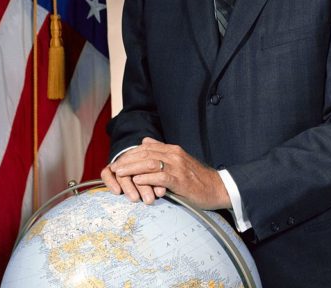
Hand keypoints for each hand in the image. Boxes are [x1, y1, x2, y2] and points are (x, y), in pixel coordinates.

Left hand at [107, 137, 231, 209]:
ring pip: (149, 162)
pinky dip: (146, 178)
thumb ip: (162, 151)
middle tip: (113, 168)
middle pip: (145, 153)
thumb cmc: (197, 178)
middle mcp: (174, 154)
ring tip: (119, 173)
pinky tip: (137, 181)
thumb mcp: (179, 161)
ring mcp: (177, 166)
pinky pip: (160, 176)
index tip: (118, 161)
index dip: (130, 154)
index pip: (146, 147)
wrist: (217, 188)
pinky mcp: (180, 180)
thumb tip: (145, 142)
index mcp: (173, 149)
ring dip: (132, 168)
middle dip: (127, 160)